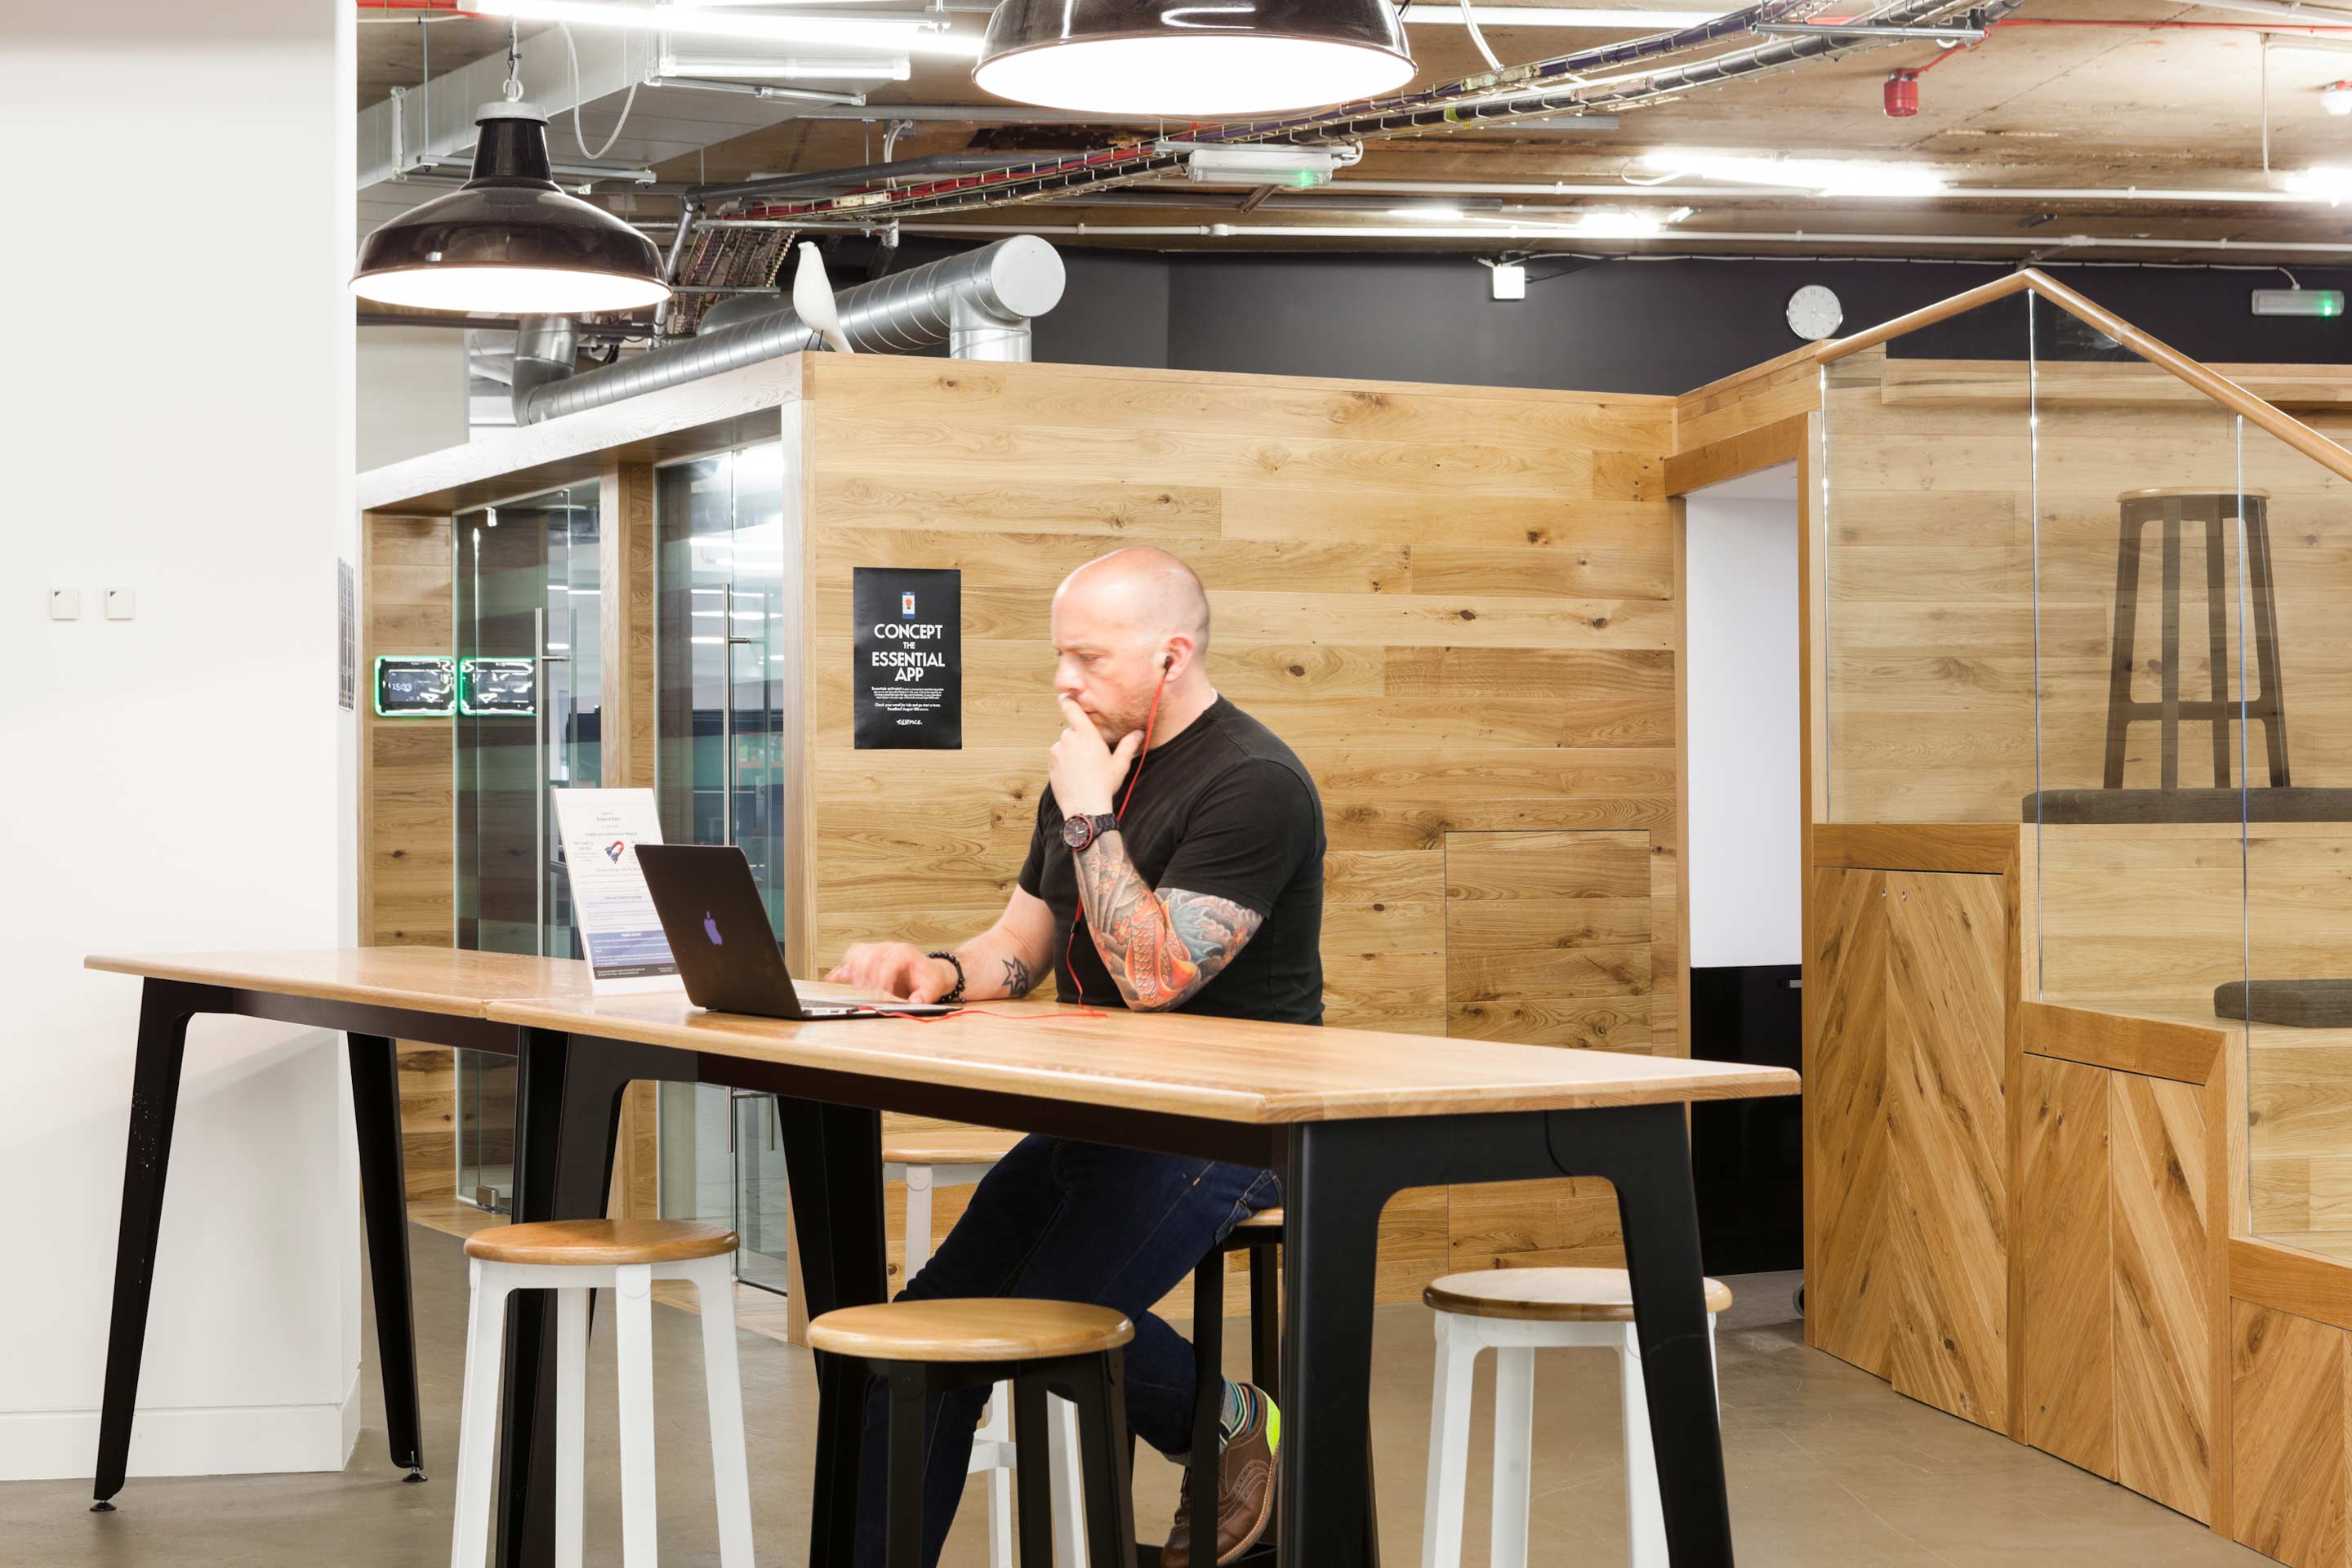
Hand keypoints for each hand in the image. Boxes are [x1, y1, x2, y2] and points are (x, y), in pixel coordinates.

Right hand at [826, 942, 957, 1001]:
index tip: (880, 994)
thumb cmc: (929, 979)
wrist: (930, 972)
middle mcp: (889, 949)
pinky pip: (852, 958)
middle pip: (868, 954)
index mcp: (904, 953)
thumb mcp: (932, 989)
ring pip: (857, 952)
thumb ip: (924, 995)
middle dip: (866, 974)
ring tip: (855, 984)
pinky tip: (832, 977)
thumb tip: (915, 1001)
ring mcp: (878, 951)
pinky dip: (842, 968)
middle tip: (867, 989)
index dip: (881, 979)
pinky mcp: (871, 959)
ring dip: (853, 968)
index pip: (886, 962)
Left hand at [1048, 695, 1142, 819]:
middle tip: (1092, 756)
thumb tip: (1139, 734)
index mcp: (1086, 734)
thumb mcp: (1120, 764)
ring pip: (1064, 746)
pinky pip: (1057, 758)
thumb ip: (1128, 745)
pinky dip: (1064, 763)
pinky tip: (1075, 775)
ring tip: (1084, 769)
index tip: (1067, 696)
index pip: (1071, 708)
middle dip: (1080, 739)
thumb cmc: (1104, 784)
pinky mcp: (1050, 765)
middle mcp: (1068, 739)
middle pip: (1072, 731)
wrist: (1085, 807)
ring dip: (1071, 752)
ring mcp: (1057, 752)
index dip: (1068, 700)